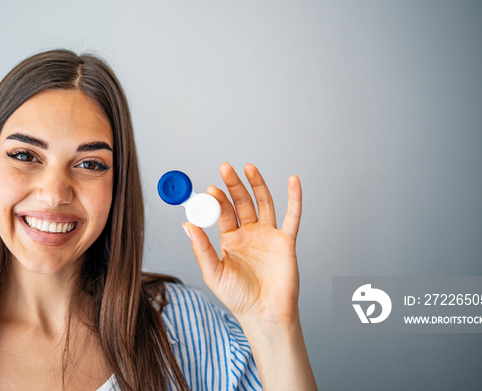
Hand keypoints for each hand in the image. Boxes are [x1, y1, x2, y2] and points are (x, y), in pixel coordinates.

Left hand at [183, 163, 302, 324]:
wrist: (264, 314)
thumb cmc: (238, 298)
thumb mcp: (213, 272)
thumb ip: (201, 248)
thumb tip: (186, 225)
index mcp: (230, 240)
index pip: (223, 213)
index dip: (217, 200)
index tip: (209, 189)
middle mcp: (249, 234)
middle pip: (241, 202)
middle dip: (234, 185)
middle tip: (225, 168)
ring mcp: (268, 235)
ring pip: (263, 203)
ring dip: (257, 184)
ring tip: (248, 167)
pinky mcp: (286, 242)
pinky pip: (292, 217)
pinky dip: (294, 198)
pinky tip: (293, 180)